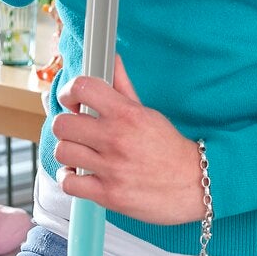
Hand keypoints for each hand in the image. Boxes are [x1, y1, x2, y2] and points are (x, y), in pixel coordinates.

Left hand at [51, 65, 201, 226]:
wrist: (193, 184)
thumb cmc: (170, 150)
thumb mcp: (148, 113)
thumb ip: (123, 88)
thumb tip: (112, 61)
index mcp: (126, 114)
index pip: (82, 88)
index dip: (69, 93)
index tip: (71, 101)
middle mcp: (116, 139)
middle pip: (63, 124)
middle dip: (66, 126)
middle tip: (75, 131)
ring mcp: (111, 168)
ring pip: (63, 153)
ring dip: (67, 153)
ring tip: (79, 154)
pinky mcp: (108, 195)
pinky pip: (69, 184)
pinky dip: (69, 180)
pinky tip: (78, 175)